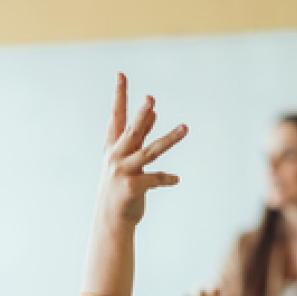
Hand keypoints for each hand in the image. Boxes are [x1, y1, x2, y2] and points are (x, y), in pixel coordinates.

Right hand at [95, 74, 186, 230]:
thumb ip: (140, 136)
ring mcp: (123, 172)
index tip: (121, 75)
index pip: (116, 117)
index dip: (119, 96)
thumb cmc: (120, 188)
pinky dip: (167, 178)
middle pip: (132, 132)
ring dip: (169, 139)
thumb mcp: (127, 160)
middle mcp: (116, 158)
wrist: (111, 221)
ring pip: (150, 152)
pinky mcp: (133, 188)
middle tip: (150, 99)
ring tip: (185, 128)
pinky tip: (176, 179)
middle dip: (141, 116)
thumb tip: (153, 113)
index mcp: (112, 148)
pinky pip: (156, 178)